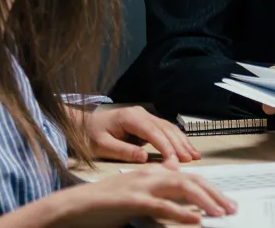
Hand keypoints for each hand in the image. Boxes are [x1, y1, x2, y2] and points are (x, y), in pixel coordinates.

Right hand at [40, 164, 235, 226]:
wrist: (73, 207)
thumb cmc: (104, 204)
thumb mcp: (137, 195)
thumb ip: (159, 193)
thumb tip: (182, 194)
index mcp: (153, 173)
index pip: (189, 178)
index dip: (210, 189)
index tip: (225, 202)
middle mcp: (151, 174)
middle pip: (192, 181)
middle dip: (215, 194)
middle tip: (231, 208)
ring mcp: (143, 186)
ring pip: (183, 189)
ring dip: (206, 201)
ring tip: (221, 213)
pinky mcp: (133, 200)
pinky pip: (163, 205)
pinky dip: (182, 212)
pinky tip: (196, 220)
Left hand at [79, 106, 199, 163]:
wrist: (81, 125)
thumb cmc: (89, 136)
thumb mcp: (102, 146)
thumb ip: (123, 151)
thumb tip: (145, 157)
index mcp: (130, 118)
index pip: (153, 133)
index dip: (166, 147)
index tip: (175, 162)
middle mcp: (141, 114)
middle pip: (165, 129)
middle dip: (179, 145)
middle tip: (190, 160)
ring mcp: (145, 116)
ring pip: (169, 128)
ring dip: (182, 142)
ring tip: (193, 155)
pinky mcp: (146, 122)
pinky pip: (165, 130)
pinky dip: (176, 139)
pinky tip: (185, 148)